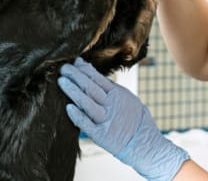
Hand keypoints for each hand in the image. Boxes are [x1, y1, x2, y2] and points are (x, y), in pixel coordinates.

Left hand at [58, 58, 188, 180]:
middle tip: (63, 68)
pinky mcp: (101, 136)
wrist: (145, 144)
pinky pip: (87, 124)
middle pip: (90, 87)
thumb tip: (97, 77)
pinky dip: (78, 116)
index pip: (98, 78)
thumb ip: (113, 90)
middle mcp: (111, 105)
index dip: (85, 69)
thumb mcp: (128, 99)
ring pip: (86, 102)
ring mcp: (106, 120)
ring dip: (73, 91)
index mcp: (118, 95)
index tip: (75, 62)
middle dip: (76, 76)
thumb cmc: (137, 121)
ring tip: (62, 81)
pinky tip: (68, 107)